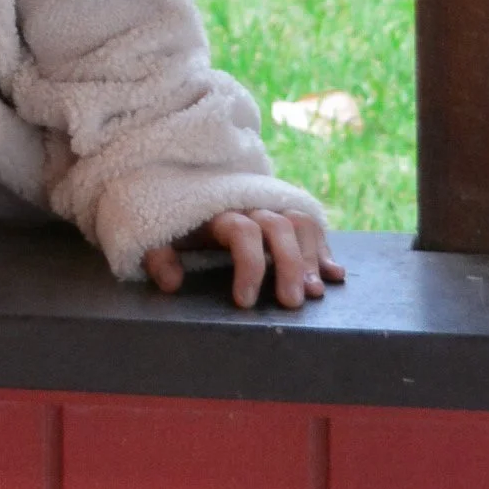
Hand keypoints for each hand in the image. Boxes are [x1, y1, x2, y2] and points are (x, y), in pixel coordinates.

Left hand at [144, 210, 344, 311]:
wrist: (178, 184)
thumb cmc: (170, 222)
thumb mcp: (153, 235)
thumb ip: (158, 255)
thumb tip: (172, 282)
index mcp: (217, 212)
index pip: (242, 232)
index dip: (248, 266)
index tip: (245, 303)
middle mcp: (247, 207)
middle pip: (278, 226)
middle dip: (289, 266)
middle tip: (291, 304)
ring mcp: (268, 208)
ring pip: (300, 223)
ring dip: (311, 258)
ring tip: (315, 293)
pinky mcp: (281, 215)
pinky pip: (310, 224)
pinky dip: (325, 249)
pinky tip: (335, 275)